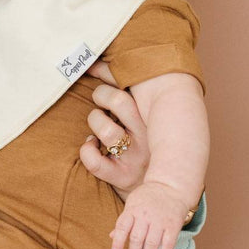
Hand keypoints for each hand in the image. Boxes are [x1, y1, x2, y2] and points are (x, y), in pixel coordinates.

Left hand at [79, 68, 150, 199]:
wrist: (161, 188)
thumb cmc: (144, 140)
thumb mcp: (141, 112)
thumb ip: (122, 86)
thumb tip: (92, 61)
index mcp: (154, 116)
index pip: (133, 84)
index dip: (111, 76)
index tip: (103, 77)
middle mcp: (147, 135)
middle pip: (118, 101)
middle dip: (101, 96)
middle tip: (101, 102)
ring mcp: (134, 157)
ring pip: (104, 129)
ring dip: (94, 121)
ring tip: (97, 125)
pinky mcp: (122, 176)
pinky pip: (95, 161)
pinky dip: (87, 151)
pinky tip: (90, 146)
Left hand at [110, 180, 192, 248]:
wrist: (171, 186)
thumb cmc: (147, 197)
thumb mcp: (132, 203)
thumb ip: (124, 220)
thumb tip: (111, 236)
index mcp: (133, 209)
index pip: (123, 227)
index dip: (118, 241)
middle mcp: (145, 215)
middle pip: (137, 238)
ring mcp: (160, 220)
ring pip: (152, 244)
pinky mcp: (174, 224)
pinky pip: (169, 243)